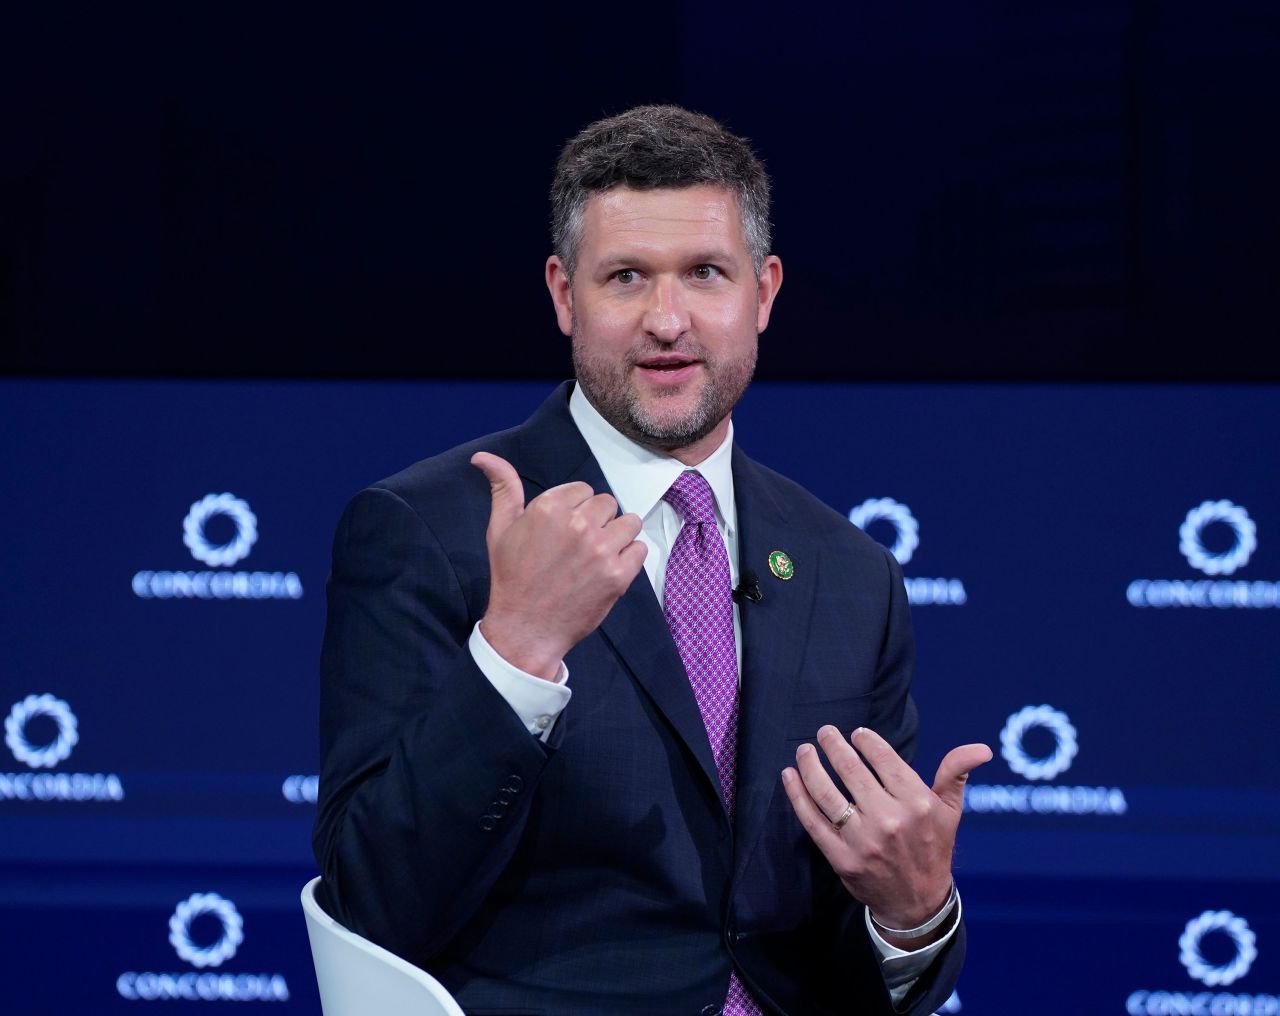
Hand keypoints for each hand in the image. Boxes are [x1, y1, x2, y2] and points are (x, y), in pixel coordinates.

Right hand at [471, 452, 646, 680]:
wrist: (525, 629)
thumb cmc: (511, 577)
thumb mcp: (500, 529)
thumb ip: (503, 488)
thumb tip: (482, 457)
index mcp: (550, 508)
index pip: (583, 490)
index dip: (575, 509)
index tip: (563, 531)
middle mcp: (579, 525)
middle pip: (607, 503)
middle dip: (596, 520)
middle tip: (578, 546)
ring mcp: (602, 551)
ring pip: (628, 522)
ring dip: (616, 536)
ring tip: (597, 555)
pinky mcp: (619, 575)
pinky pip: (640, 549)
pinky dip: (628, 557)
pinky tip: (607, 569)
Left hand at [781, 725, 991, 943]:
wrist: (917, 903)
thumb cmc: (932, 848)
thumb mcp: (950, 812)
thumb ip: (956, 773)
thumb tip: (981, 748)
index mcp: (918, 804)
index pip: (884, 759)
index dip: (866, 741)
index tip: (857, 733)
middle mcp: (890, 820)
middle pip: (851, 771)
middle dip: (833, 745)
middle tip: (824, 732)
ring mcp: (864, 840)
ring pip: (827, 793)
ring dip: (810, 766)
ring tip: (804, 750)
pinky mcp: (842, 858)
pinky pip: (812, 821)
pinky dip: (797, 795)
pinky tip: (789, 776)